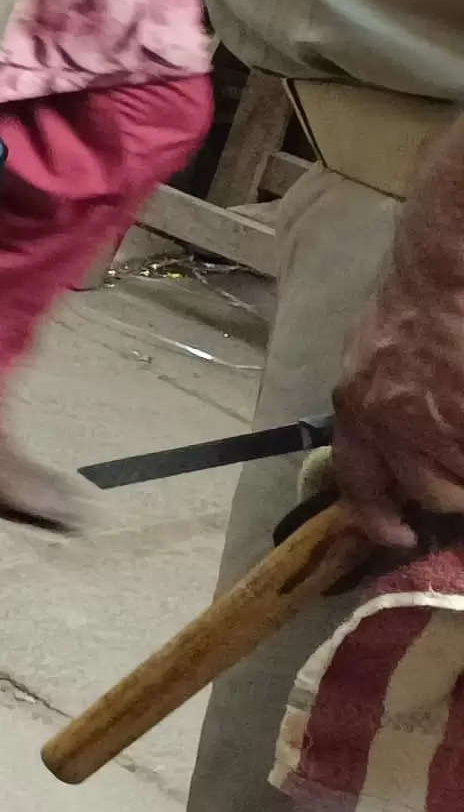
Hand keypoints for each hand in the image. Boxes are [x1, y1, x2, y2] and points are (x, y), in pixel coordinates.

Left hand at [328, 258, 463, 554]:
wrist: (442, 273)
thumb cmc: (411, 309)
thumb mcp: (373, 361)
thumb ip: (377, 408)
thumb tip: (399, 456)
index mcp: (357, 407)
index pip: (359, 480)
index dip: (377, 518)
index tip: (395, 538)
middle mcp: (387, 420)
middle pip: (427, 493)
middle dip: (450, 496)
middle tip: (459, 477)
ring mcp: (436, 421)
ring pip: (460, 484)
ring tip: (461, 430)